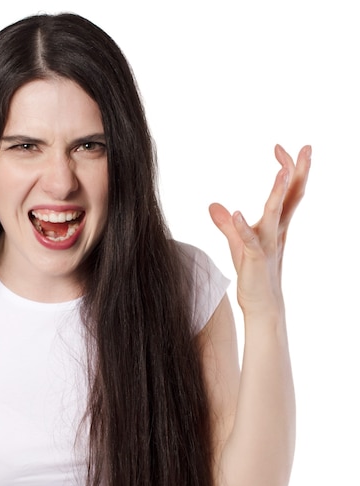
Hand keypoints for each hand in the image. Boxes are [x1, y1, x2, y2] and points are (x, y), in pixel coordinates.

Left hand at [209, 144, 310, 315]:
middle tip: (307, 147)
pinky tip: (237, 213)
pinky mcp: (255, 258)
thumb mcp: (237, 243)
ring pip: (275, 214)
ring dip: (277, 193)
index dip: (287, 169)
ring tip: (281, 171)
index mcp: (276, 224)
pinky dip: (244, 227)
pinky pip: (251, 241)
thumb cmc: (252, 272)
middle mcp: (277, 230)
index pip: (287, 192)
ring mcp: (268, 244)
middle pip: (292, 197)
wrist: (261, 303)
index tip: (281, 147)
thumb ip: (227, 224)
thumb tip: (213, 205)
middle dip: (299, 172)